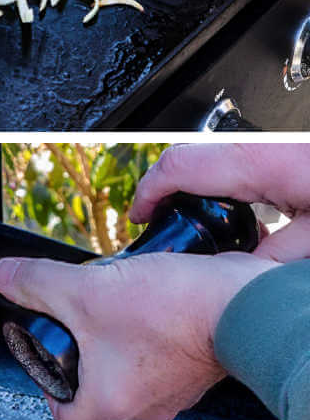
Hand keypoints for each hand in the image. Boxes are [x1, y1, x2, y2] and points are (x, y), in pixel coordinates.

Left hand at [0, 251, 275, 419]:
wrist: (241, 303)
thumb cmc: (167, 310)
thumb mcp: (84, 290)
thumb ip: (37, 284)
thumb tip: (3, 277)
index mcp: (109, 405)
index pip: (65, 414)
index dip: (48, 388)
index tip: (48, 359)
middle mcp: (145, 410)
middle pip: (99, 392)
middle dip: (85, 358)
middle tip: (80, 323)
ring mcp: (178, 394)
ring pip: (134, 376)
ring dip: (121, 346)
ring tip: (116, 308)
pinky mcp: (202, 371)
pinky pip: (166, 361)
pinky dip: (155, 339)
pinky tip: (152, 304)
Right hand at [131, 140, 309, 262]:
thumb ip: (272, 257)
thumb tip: (235, 276)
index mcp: (257, 163)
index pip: (177, 167)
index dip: (147, 193)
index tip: (139, 217)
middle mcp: (257, 146)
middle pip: (185, 157)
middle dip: (161, 188)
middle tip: (158, 221)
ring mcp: (268, 143)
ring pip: (207, 155)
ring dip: (188, 184)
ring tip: (188, 218)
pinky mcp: (280, 147)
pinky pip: (231, 158)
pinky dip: (214, 181)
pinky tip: (227, 209)